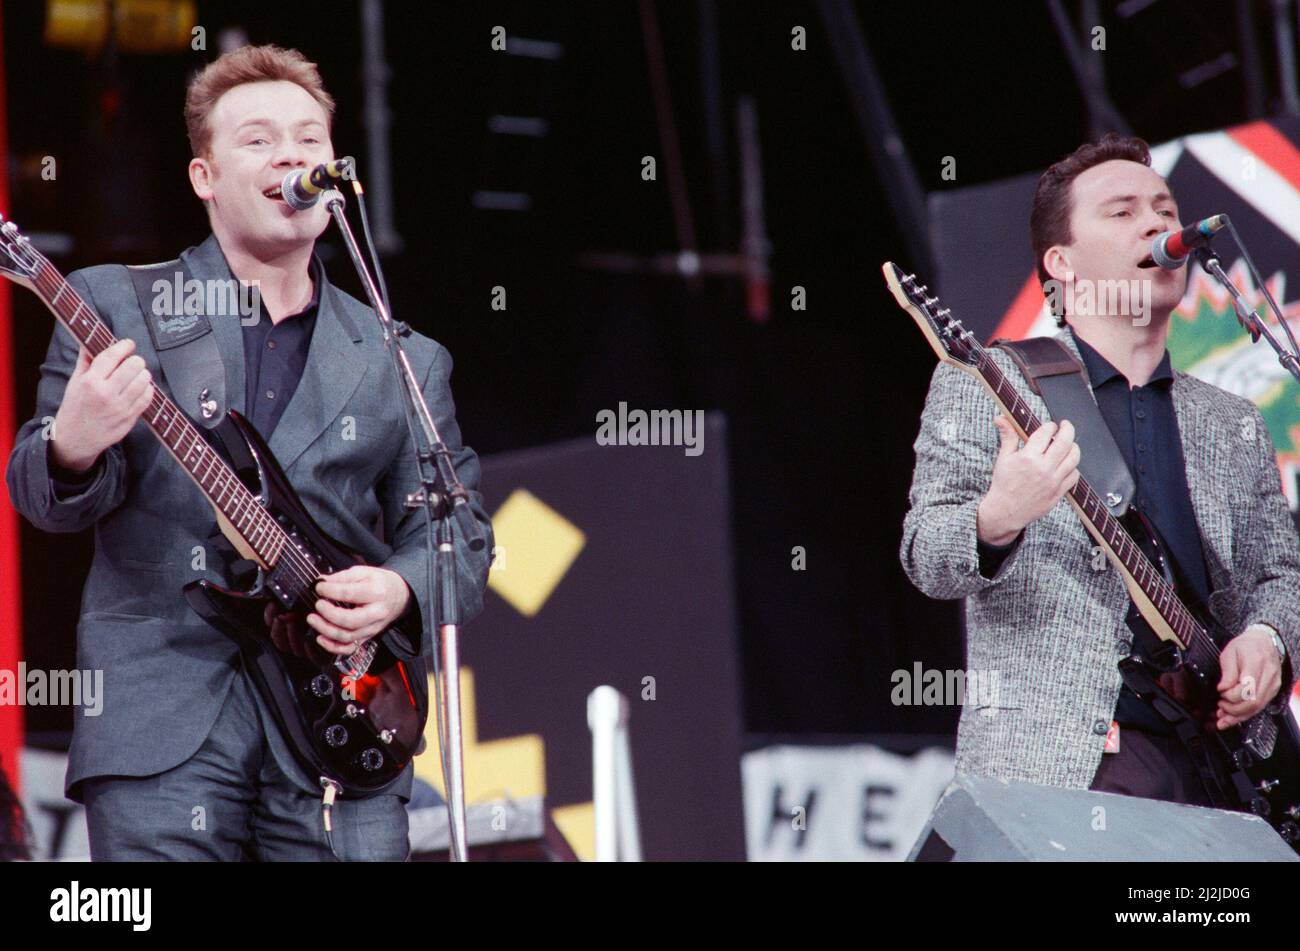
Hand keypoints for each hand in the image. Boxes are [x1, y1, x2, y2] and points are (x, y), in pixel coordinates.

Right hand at [51, 339, 152, 472]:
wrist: (75, 439)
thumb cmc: (75, 409)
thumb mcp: (74, 383)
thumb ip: (85, 362)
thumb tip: (90, 342)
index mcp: (90, 382)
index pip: (112, 356)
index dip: (124, 346)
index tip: (128, 344)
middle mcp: (106, 393)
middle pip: (133, 366)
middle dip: (135, 360)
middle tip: (132, 362)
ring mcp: (120, 407)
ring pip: (144, 380)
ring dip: (143, 374)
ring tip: (136, 375)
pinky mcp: (130, 417)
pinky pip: (148, 397)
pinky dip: (147, 389)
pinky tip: (139, 388)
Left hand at [307, 566, 410, 655]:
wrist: (399, 596)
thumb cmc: (379, 583)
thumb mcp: (364, 572)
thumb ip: (342, 577)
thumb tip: (322, 581)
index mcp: (376, 593)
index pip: (350, 594)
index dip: (330, 591)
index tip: (319, 587)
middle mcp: (376, 613)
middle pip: (350, 620)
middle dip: (329, 614)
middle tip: (318, 605)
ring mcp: (372, 628)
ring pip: (347, 637)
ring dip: (326, 630)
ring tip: (313, 619)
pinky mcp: (367, 637)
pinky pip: (349, 648)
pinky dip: (333, 647)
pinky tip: (321, 638)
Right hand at [977, 417, 1080, 544]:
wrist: (1006, 511)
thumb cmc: (1004, 484)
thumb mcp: (1003, 458)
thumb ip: (1008, 436)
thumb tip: (1001, 418)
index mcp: (1028, 457)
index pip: (1046, 433)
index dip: (1049, 426)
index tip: (1049, 426)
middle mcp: (1043, 468)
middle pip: (1065, 441)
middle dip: (1067, 429)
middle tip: (1065, 426)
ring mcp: (1053, 481)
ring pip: (1074, 457)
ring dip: (1073, 447)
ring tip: (1068, 444)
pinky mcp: (1059, 492)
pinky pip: (1075, 475)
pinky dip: (1073, 467)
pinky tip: (1065, 464)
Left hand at [1215, 625, 1282, 729]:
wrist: (1264, 642)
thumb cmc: (1246, 646)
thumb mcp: (1230, 653)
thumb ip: (1227, 672)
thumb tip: (1223, 688)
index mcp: (1256, 663)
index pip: (1247, 688)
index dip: (1230, 695)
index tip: (1220, 692)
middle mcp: (1268, 676)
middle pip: (1253, 702)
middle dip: (1233, 709)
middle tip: (1219, 705)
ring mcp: (1272, 686)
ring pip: (1257, 708)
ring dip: (1237, 716)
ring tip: (1221, 716)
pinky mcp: (1272, 692)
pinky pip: (1259, 707)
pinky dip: (1244, 715)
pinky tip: (1231, 718)